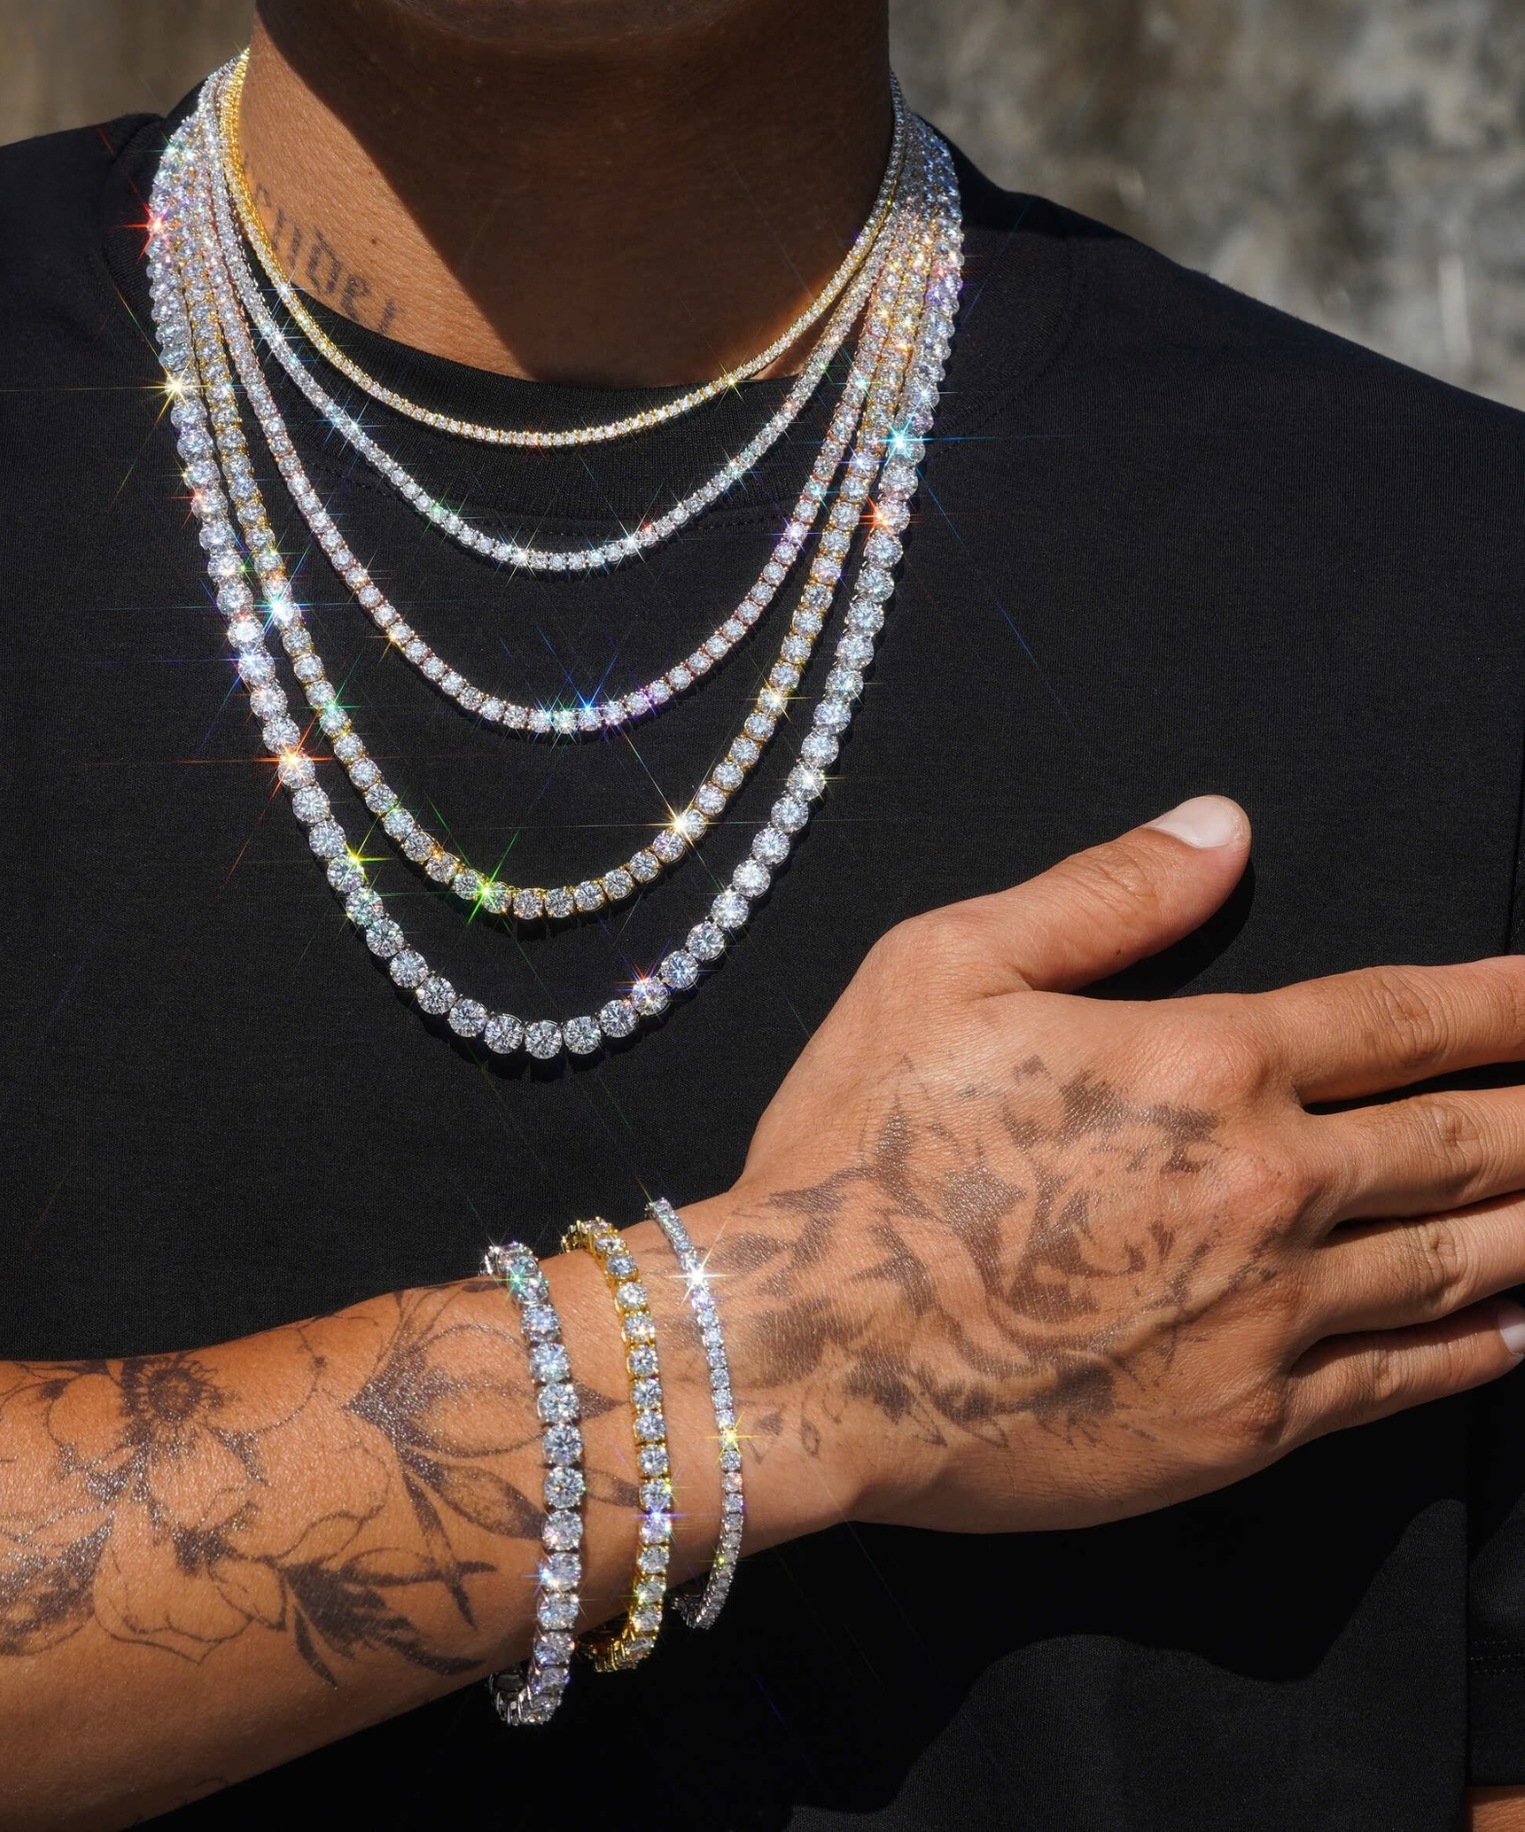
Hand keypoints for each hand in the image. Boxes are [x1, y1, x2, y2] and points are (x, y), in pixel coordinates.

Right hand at [705, 796, 1524, 1534]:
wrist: (801, 1352)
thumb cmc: (859, 1150)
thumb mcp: (939, 966)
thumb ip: (1100, 894)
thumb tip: (1222, 826)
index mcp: (1205, 1063)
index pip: (1404, 1017)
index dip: (1510, 999)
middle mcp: (1267, 1187)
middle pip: (1468, 1142)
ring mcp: (1266, 1319)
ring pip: (1457, 1263)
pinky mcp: (1241, 1427)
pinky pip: (1397, 1383)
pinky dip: (1474, 1349)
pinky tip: (1514, 1329)